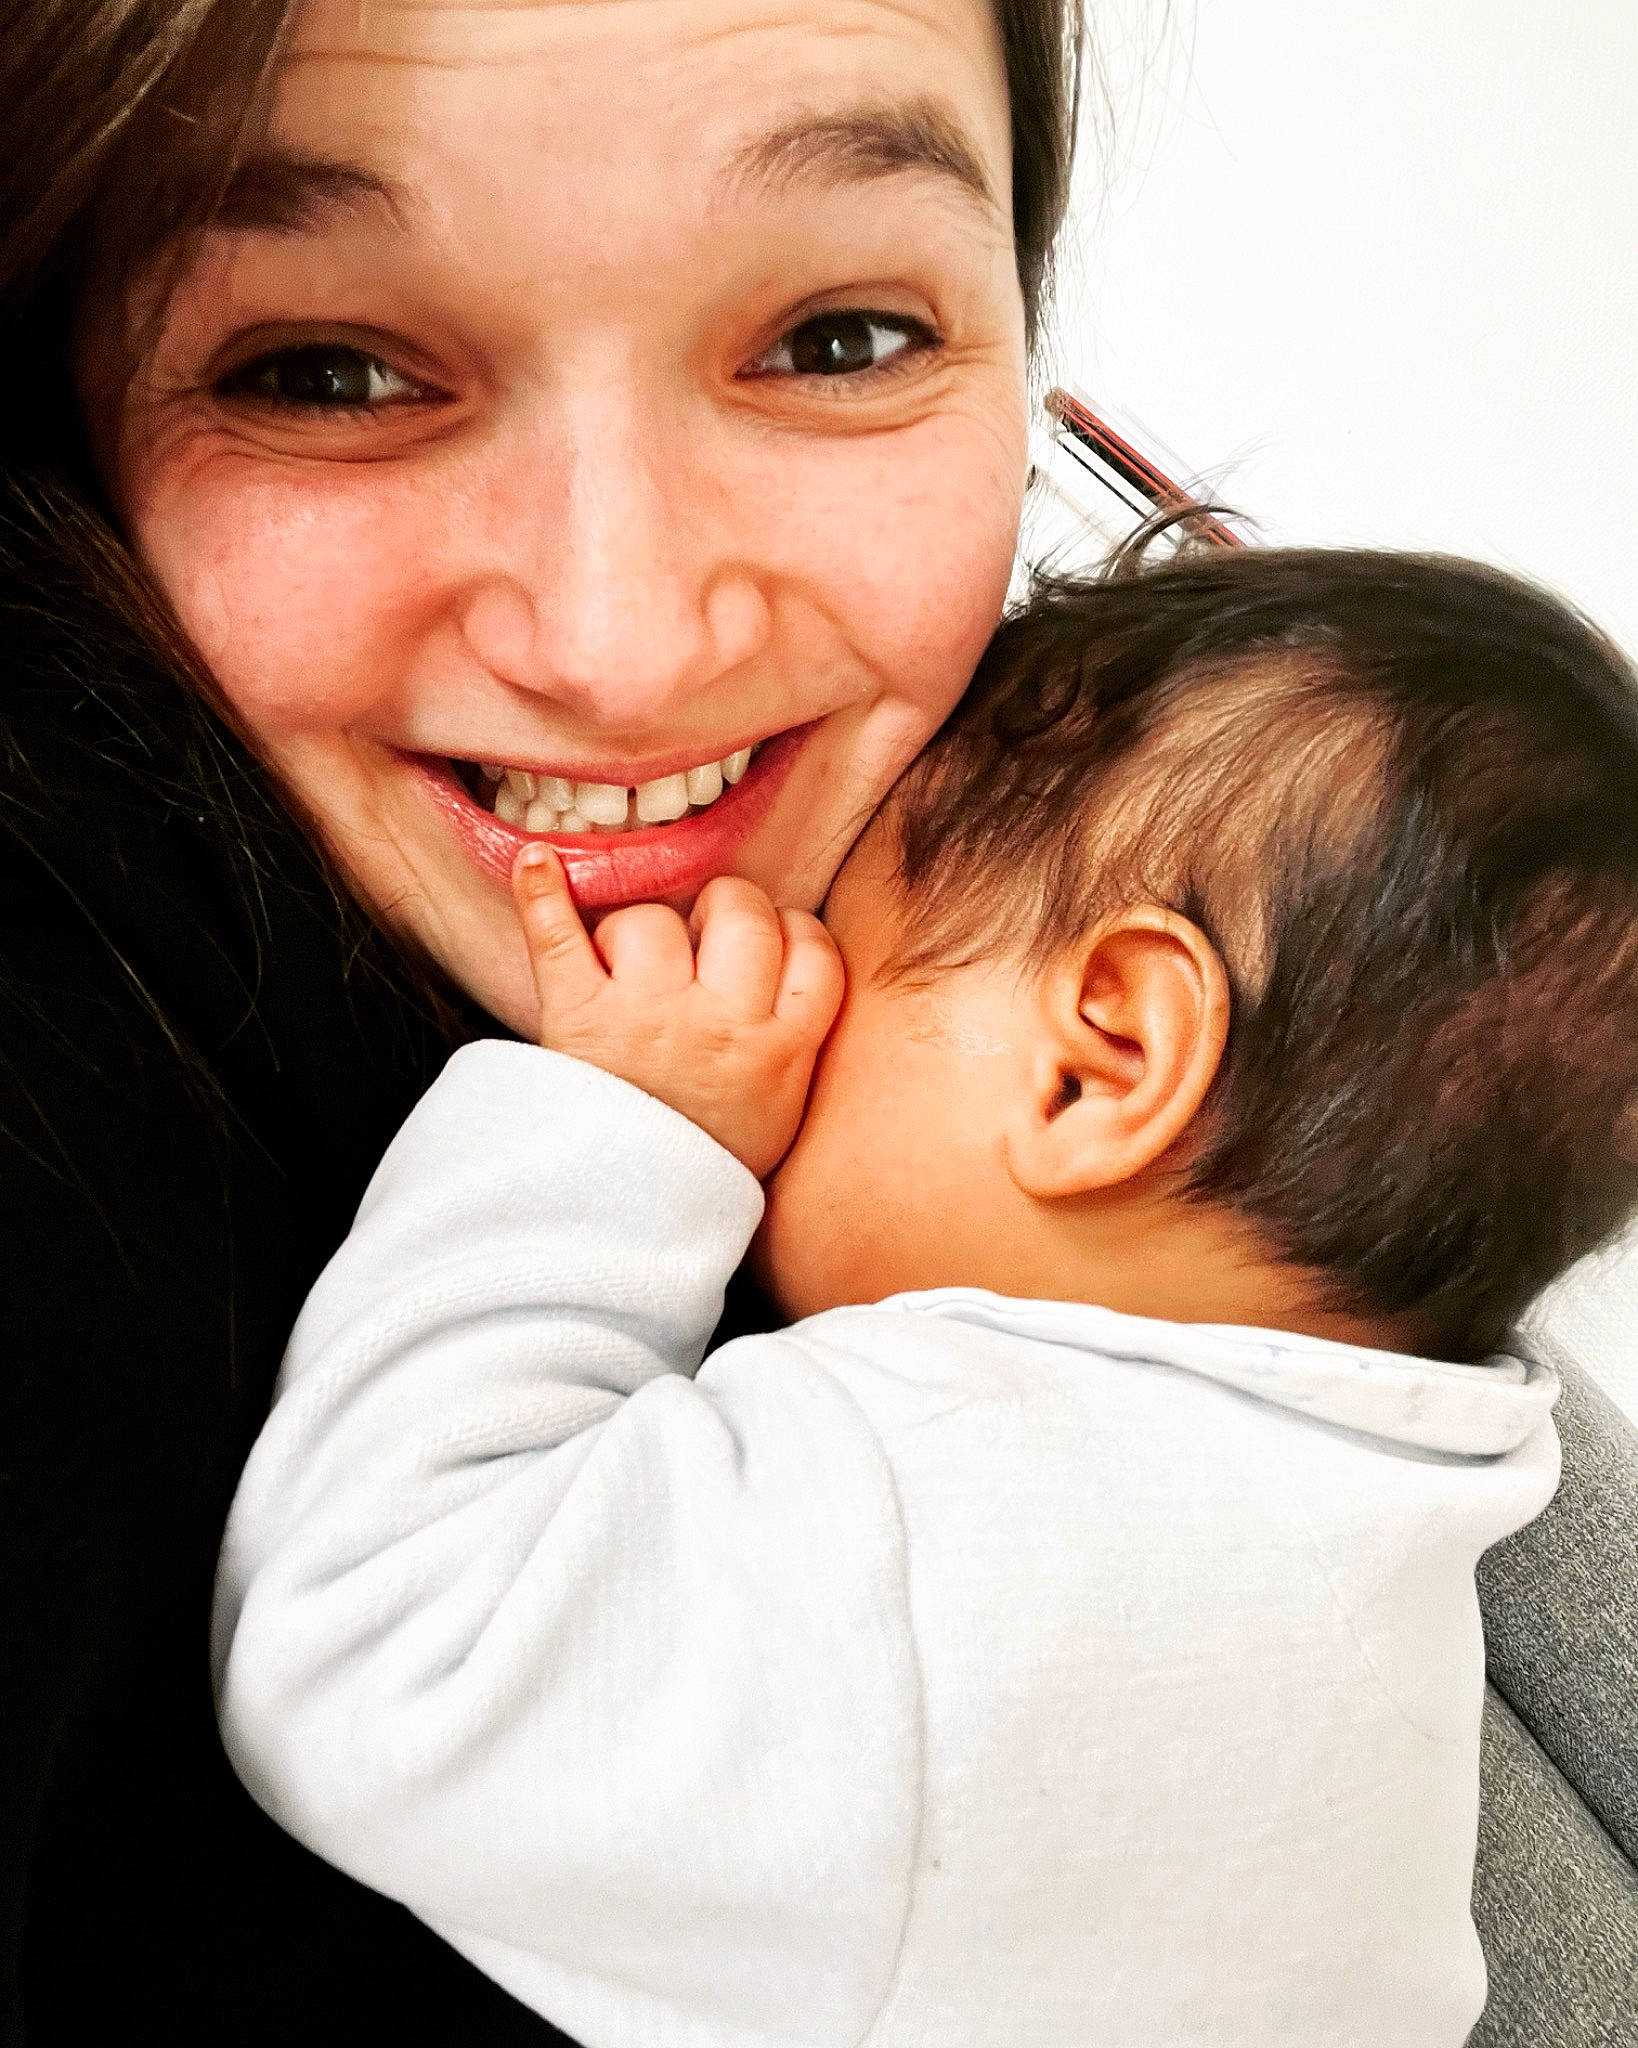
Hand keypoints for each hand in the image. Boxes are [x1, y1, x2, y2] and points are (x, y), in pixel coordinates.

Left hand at [512, 846, 844, 1178]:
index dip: (791, 930)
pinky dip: (541, 894)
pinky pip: (559, 937)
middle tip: (701, 946)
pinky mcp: (580, 1019)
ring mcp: (648, 1016)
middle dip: (723, 912)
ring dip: (639, 929)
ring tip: (630, 968)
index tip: (771, 941)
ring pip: (656, 919)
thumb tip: (790, 968)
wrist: (630, 1225)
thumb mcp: (779, 1112)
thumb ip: (793, 1040)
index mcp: (783, 1050)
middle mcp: (721, 1023)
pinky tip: (536, 863)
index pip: (813, 947)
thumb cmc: (704, 1164)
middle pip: (741, 913)